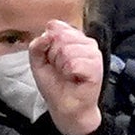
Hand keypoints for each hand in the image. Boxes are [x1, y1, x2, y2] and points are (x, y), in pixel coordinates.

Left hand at [29, 20, 103, 134]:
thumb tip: (47, 34)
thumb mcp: (38, 62)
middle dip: (53, 57)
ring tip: (67, 75)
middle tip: (60, 70)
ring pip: (66, 50)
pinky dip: (68, 73)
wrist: (64, 107)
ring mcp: (94, 53)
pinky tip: (74, 78)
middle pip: (60, 37)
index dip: (47, 46)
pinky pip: (74, 63)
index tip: (51, 60)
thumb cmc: (55, 84)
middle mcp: (86, 42)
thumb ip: (37, 45)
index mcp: (73, 37)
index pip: (54, 27)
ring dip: (61, 67)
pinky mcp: (97, 66)